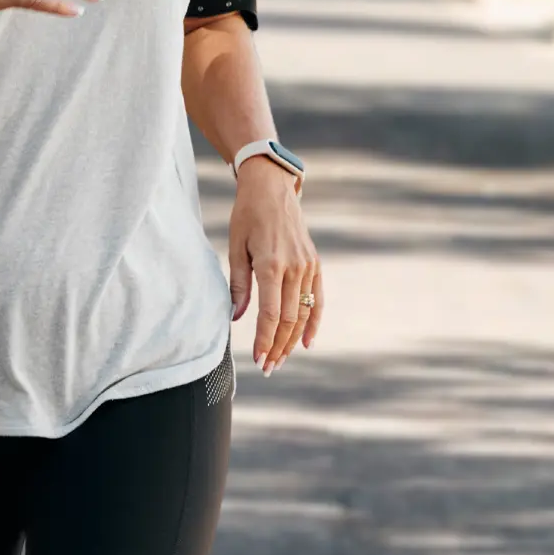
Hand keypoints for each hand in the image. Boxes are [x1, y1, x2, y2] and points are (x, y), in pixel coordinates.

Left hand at [229, 156, 320, 374]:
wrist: (272, 187)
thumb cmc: (247, 215)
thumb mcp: (235, 246)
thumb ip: (238, 284)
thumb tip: (235, 317)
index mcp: (270, 264)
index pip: (270, 314)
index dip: (264, 340)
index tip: (258, 359)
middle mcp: (293, 267)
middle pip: (288, 320)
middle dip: (277, 347)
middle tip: (268, 367)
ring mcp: (308, 266)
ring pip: (303, 314)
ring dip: (292, 340)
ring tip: (280, 359)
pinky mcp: (315, 264)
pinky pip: (318, 300)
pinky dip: (313, 323)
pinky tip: (306, 343)